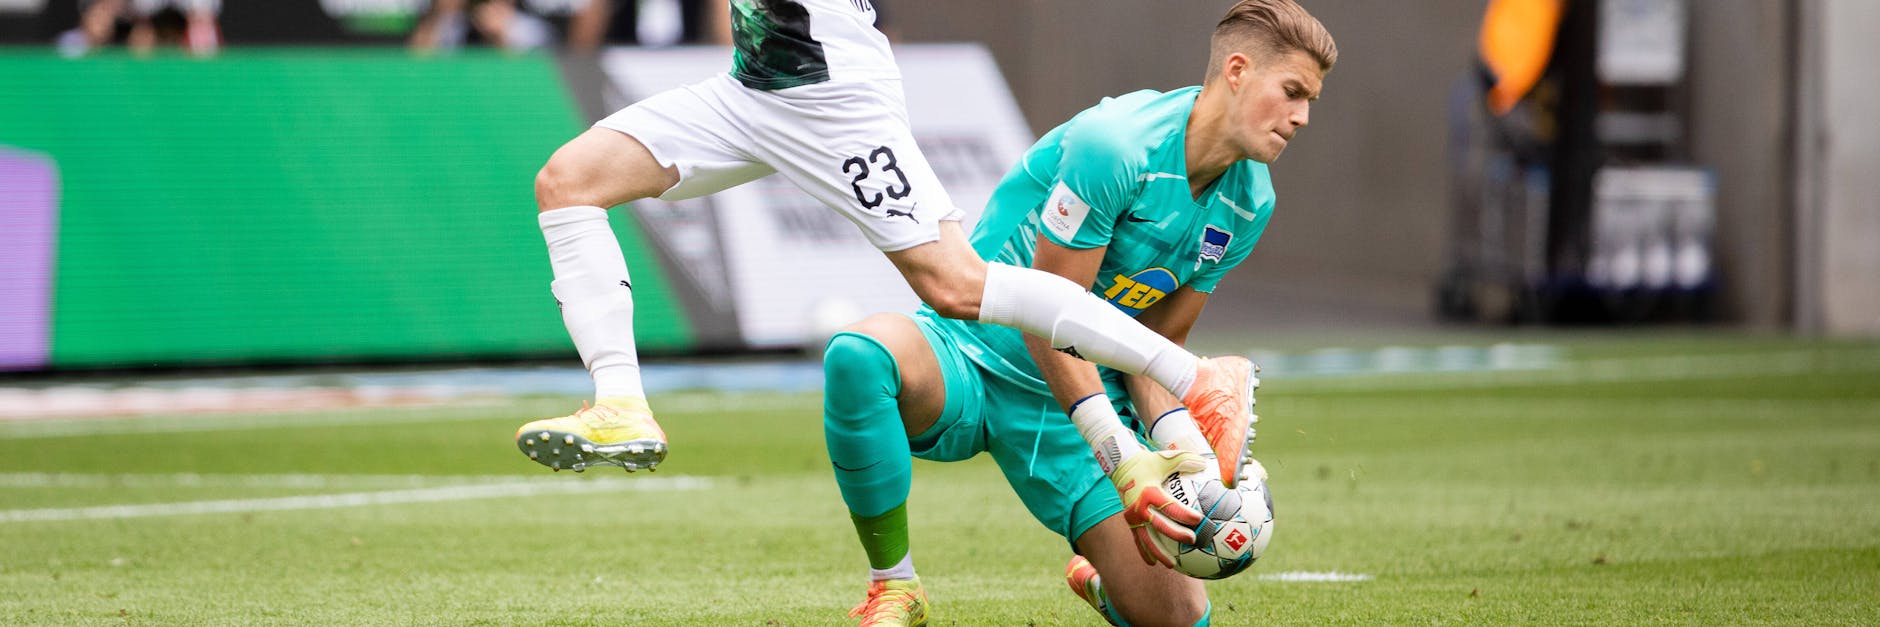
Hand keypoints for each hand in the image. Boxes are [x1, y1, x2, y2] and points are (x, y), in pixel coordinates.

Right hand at [1109, 448, 1206, 566]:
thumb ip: (1184, 459)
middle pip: (1159, 525)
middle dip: (1176, 535)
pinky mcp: (1129, 521)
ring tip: (1171, 564)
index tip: (1199, 520)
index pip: (1169, 507)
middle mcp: (1139, 507)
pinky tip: (1152, 563)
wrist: (1121, 466)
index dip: (1184, 514)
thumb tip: (1204, 462)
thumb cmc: (1146, 462)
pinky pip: (1137, 539)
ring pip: (1146, 538)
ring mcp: (1133, 516)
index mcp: (1149, 492)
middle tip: (1192, 540)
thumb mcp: (1164, 459)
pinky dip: (1144, 552)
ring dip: (1158, 552)